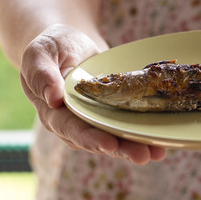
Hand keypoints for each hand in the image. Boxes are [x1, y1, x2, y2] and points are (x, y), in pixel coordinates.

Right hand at [19, 24, 166, 163]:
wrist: (69, 44)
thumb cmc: (52, 47)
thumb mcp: (39, 53)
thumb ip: (41, 73)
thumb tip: (52, 98)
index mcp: (54, 113)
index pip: (72, 129)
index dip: (91, 138)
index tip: (109, 144)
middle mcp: (75, 123)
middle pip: (98, 140)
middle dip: (121, 148)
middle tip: (143, 155)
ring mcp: (95, 121)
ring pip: (115, 137)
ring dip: (135, 146)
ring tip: (157, 152)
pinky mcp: (111, 114)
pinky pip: (126, 126)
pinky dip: (143, 133)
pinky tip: (161, 141)